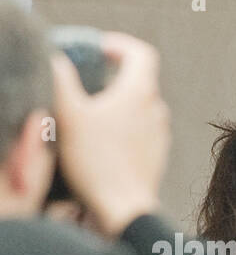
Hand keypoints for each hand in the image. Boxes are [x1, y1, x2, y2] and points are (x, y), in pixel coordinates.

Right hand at [49, 31, 169, 236]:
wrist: (123, 209)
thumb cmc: (96, 162)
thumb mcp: (69, 114)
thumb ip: (60, 79)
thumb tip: (56, 58)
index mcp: (140, 93)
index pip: (141, 54)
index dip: (119, 45)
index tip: (98, 49)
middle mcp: (156, 111)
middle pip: (140, 80)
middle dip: (113, 75)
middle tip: (86, 80)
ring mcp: (160, 135)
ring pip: (141, 107)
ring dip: (118, 102)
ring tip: (91, 112)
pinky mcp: (156, 156)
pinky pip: (141, 131)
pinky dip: (124, 126)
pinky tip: (102, 139)